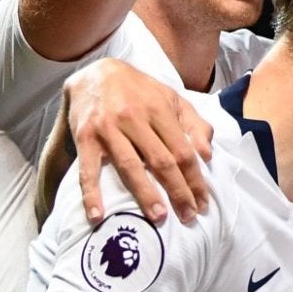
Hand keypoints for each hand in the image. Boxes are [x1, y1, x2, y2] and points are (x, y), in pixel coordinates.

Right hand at [65, 59, 213, 224]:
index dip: (195, 179)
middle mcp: (135, 119)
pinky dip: (91, 194)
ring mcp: (108, 128)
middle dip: (177, 191)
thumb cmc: (140, 91)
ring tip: (159, 218)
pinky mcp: (85, 137)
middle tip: (188, 216)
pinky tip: (97, 215)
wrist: (95, 73)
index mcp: (159, 110)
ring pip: (130, 166)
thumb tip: (208, 155)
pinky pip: (88, 170)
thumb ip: (194, 124)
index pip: (183, 151)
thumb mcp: (172, 98)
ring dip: (145, 195)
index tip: (203, 202)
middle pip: (161, 161)